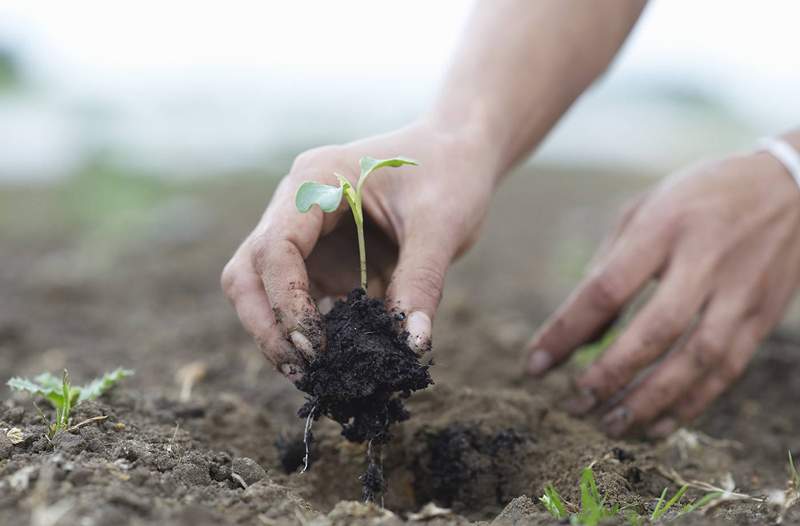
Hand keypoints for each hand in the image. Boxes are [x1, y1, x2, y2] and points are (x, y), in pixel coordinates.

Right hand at [222, 120, 498, 381]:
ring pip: (265, 289)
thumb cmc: (450, 171)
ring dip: (284, 332)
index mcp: (315, 180)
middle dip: (267, 325)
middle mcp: (297, 205)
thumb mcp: (442, 225)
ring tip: (320, 375)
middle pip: (249, 271)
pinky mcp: (325, 255)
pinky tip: (342, 358)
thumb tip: (410, 348)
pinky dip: (316, 328)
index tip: (316, 347)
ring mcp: (307, 232)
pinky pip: (306, 297)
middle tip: (303, 371)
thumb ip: (422, 282)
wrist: (459, 150)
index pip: (274, 248)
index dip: (286, 302)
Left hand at [526, 151, 799, 436]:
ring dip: (650, 400)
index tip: (536, 365)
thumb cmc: (698, 197)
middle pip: (655, 330)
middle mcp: (705, 260)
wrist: (792, 186)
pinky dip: (691, 404)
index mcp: (663, 227)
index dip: (567, 331)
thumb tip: (579, 336)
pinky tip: (656, 425)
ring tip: (611, 425)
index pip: (607, 289)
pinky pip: (727, 370)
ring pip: (696, 360)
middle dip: (611, 374)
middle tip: (575, 403)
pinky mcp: (763, 316)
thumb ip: (606, 268)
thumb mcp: (643, 210)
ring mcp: (741, 292)